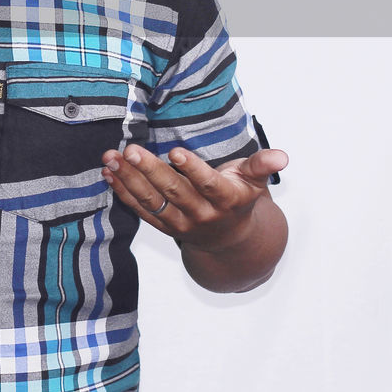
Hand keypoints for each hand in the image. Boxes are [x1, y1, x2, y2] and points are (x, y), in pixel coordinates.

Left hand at [102, 144, 288, 252]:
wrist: (230, 241)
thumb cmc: (239, 199)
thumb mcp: (253, 181)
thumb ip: (262, 166)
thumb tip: (283, 156)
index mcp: (227, 200)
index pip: (208, 185)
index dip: (192, 169)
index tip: (175, 151)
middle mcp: (202, 214)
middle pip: (174, 191)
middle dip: (150, 170)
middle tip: (130, 150)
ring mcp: (180, 223)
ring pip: (151, 201)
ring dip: (128, 179)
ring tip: (111, 157)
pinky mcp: (163, 226)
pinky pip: (140, 210)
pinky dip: (122, 192)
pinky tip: (109, 173)